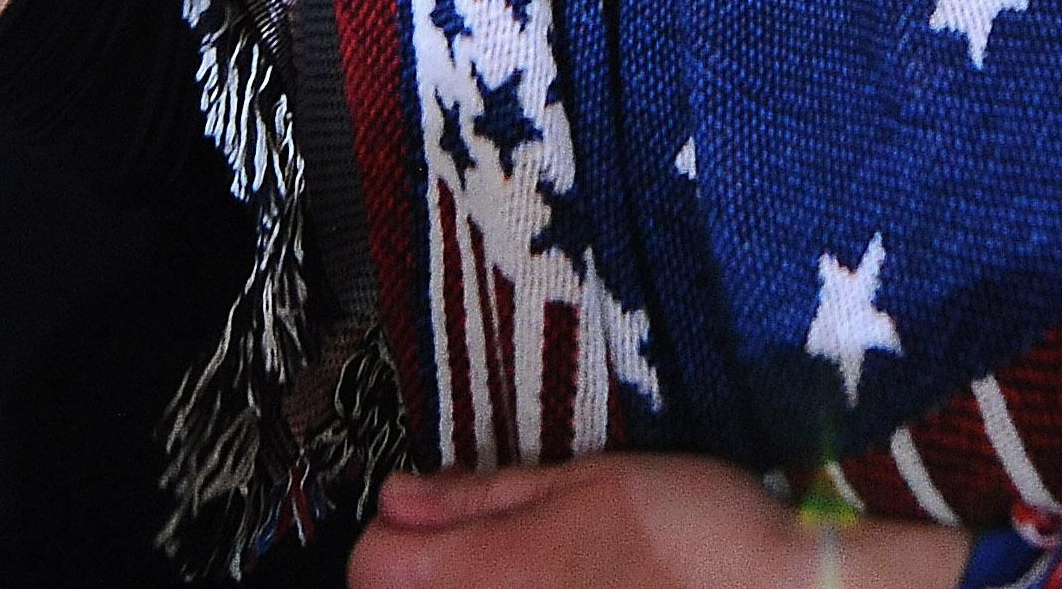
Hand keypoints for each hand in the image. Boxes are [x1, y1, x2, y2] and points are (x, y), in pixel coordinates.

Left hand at [353, 459, 963, 588]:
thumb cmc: (691, 537)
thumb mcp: (584, 482)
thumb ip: (480, 495)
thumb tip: (399, 495)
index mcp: (482, 574)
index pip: (371, 565)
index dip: (399, 531)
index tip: (435, 519)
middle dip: (439, 573)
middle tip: (505, 554)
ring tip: (555, 581)